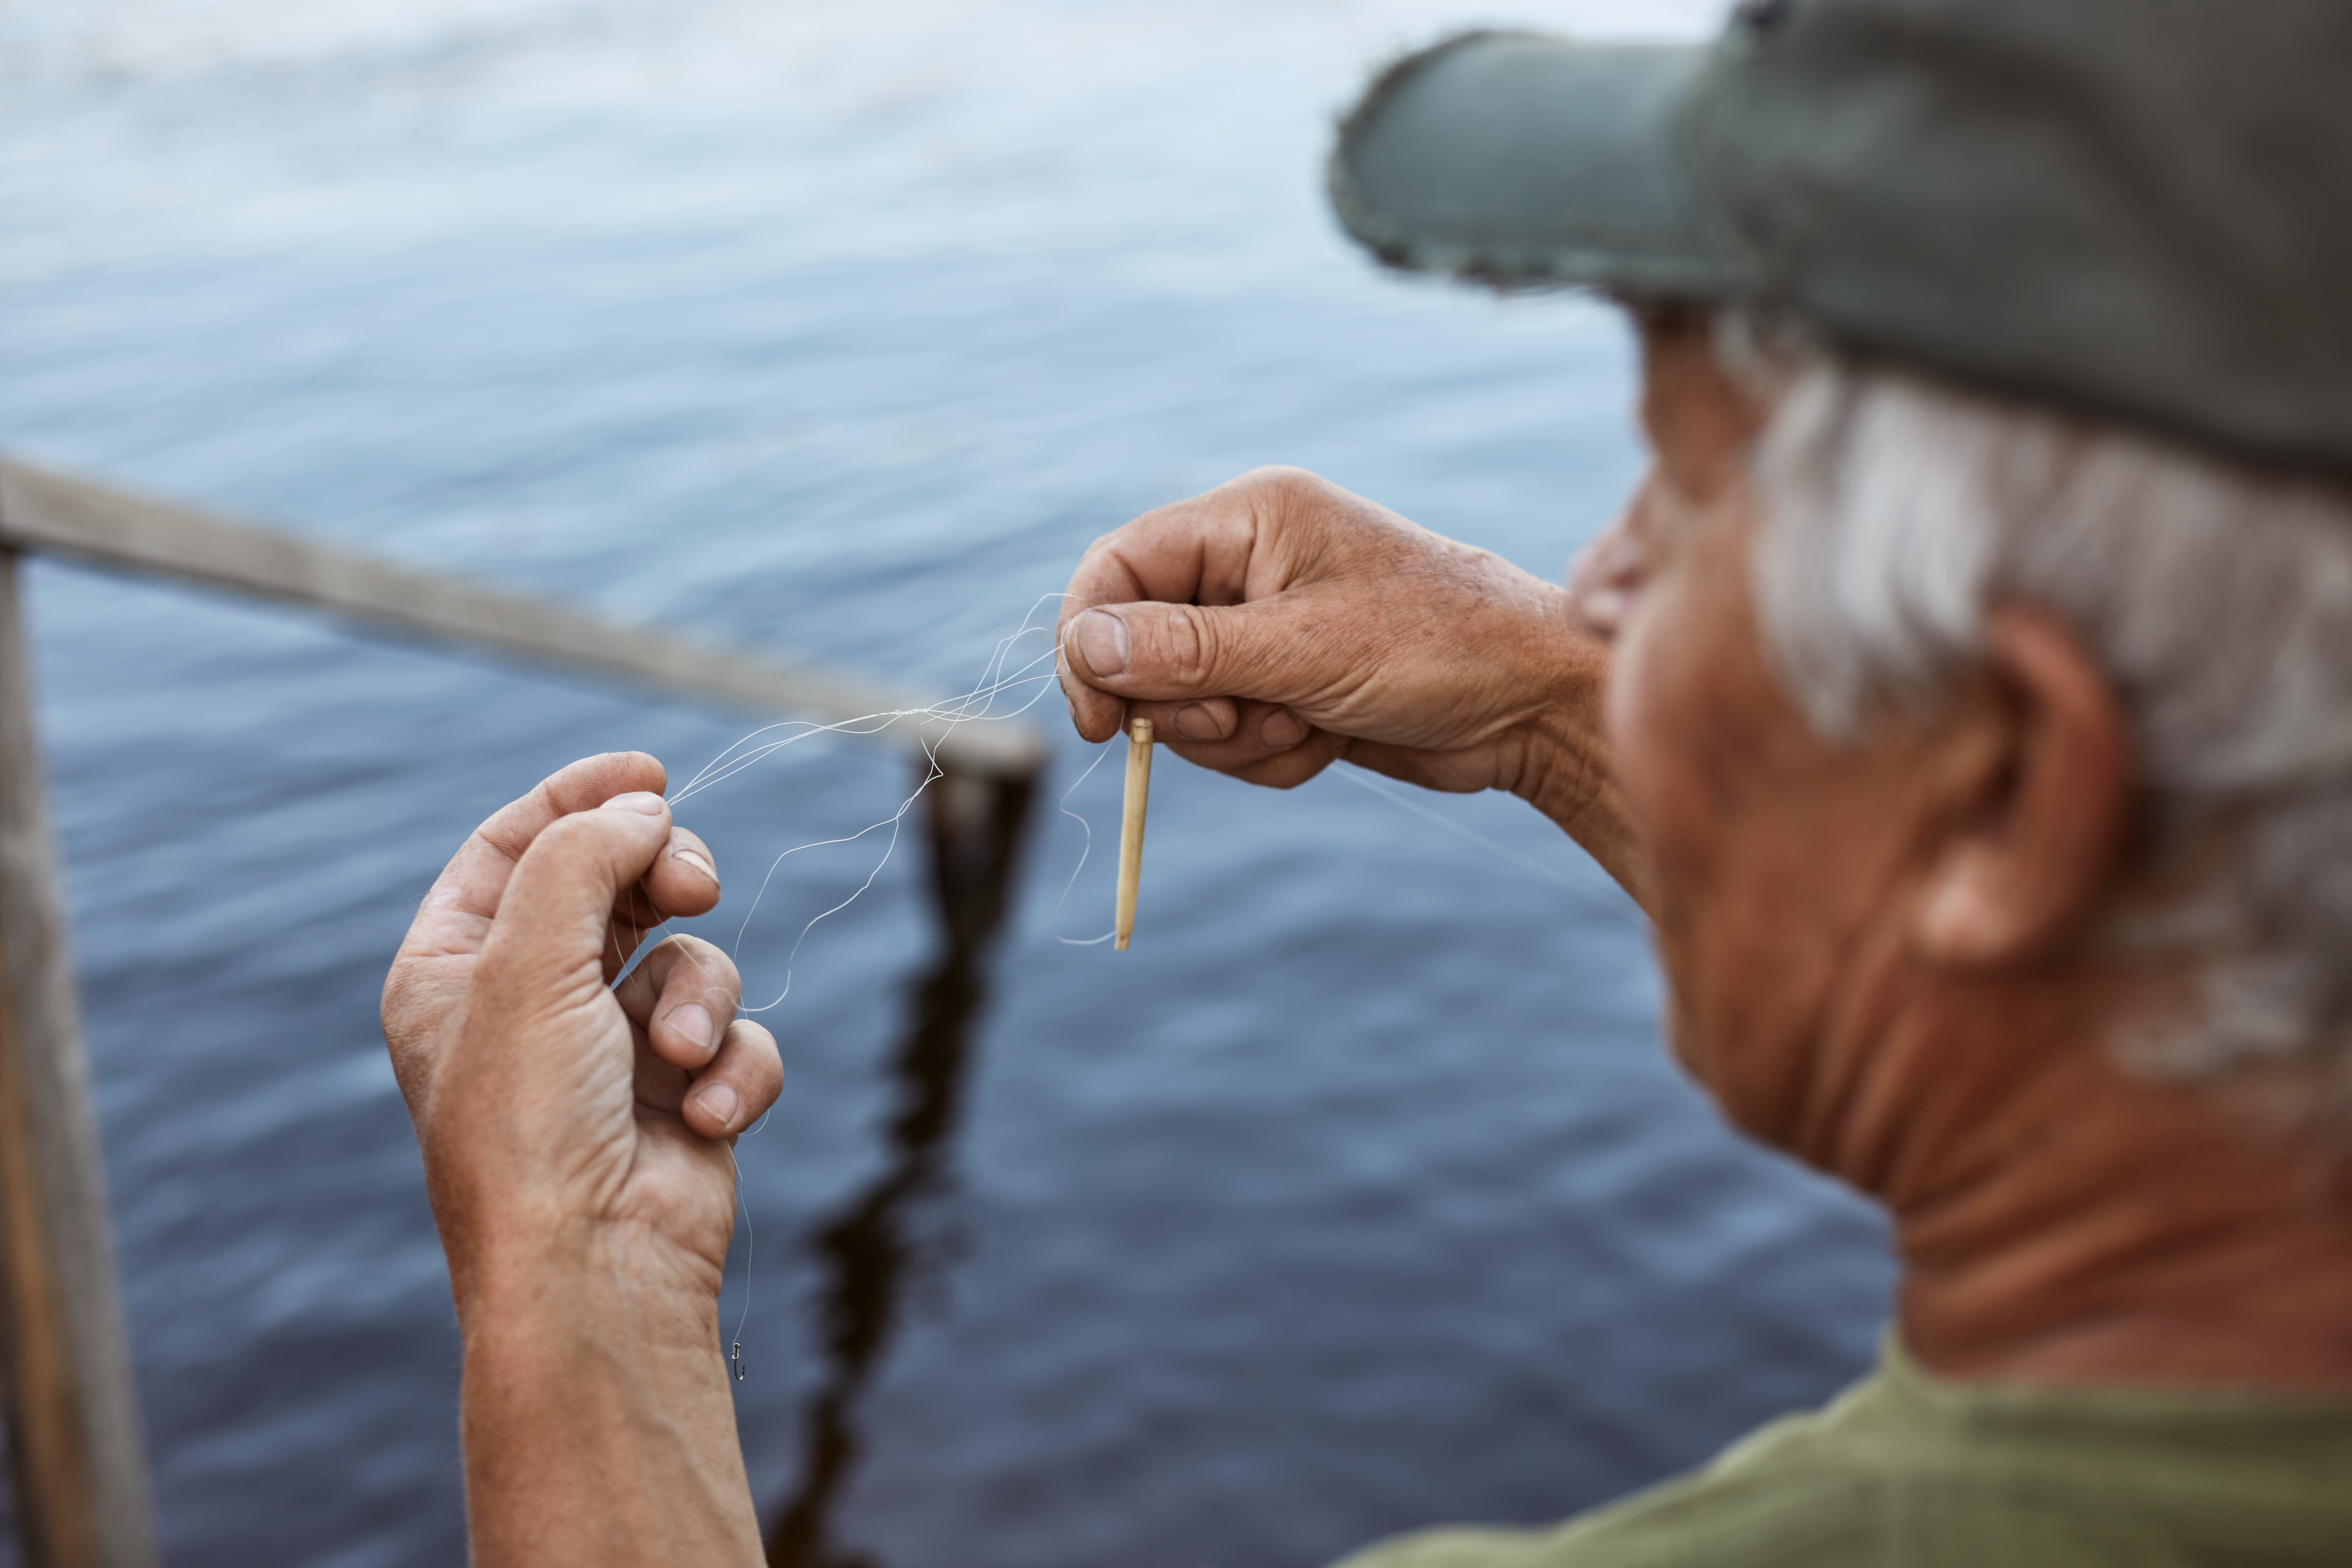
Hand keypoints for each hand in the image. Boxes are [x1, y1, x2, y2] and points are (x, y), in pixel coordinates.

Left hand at [381, 752, 778, 1566]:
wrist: (593, 1269)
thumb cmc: (531, 1126)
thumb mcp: (529, 963)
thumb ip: (582, 860)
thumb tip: (645, 808)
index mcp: (457, 971)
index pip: (517, 847)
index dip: (582, 799)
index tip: (651, 769)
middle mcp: (531, 1005)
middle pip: (618, 887)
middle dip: (666, 881)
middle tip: (693, 886)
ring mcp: (612, 1053)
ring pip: (691, 961)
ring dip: (698, 1000)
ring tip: (677, 1057)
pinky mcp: (684, 1095)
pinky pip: (734, 1041)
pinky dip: (732, 1069)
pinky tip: (706, 1115)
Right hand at [1055, 466, 1641, 896]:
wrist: (1533, 704)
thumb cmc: (1439, 649)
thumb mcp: (1304, 649)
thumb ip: (1186, 650)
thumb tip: (1087, 647)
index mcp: (1249, 519)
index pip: (1119, 567)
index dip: (1092, 640)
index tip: (1101, 720)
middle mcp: (1249, 565)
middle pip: (1142, 648)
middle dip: (1189, 705)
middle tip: (1249, 716)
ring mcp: (1268, 628)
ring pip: (1184, 705)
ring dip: (1238, 737)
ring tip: (1310, 725)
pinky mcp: (1288, 685)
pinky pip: (1231, 736)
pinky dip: (1271, 755)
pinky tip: (1329, 741)